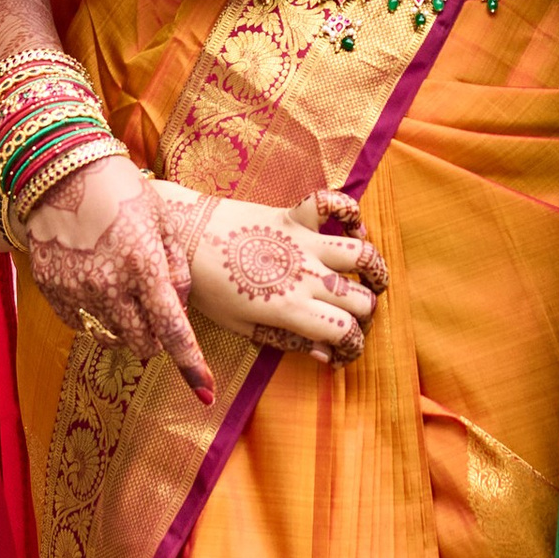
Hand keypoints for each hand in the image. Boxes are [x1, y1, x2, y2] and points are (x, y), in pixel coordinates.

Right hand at [24, 153, 215, 403]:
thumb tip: (176, 310)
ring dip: (124, 327)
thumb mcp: (161, 223)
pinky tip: (94, 283)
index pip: (172, 331)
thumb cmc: (122, 191)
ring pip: (109, 337)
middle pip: (141, 344)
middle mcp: (108, 287)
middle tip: (153, 310)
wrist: (61, 170)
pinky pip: (79, 323)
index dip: (191, 366)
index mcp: (144, 268)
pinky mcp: (51, 290)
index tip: (205, 393)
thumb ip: (175, 270)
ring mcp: (76, 292)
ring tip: (121, 288)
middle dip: (154, 338)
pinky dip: (93, 315)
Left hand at [162, 184, 386, 365]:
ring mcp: (303, 242)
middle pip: (361, 299)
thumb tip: (321, 352)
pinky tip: (352, 232)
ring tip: (373, 281)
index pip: (345, 331)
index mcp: (290, 309)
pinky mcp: (294, 215)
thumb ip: (284, 341)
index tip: (342, 352)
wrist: (183, 235)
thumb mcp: (240, 327)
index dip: (352, 347)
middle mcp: (305, 275)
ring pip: (362, 255)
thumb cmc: (206, 288)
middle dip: (364, 318)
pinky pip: (335, 204)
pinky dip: (351, 215)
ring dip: (375, 271)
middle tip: (350, 322)